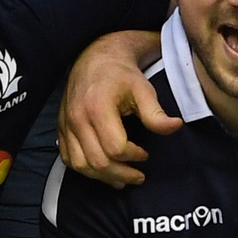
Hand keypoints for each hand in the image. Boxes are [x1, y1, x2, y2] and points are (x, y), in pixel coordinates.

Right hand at [60, 29, 172, 185]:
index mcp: (98, 108)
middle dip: (121, 174)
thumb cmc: (121, 75)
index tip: (145, 154)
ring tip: (121, 179)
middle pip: (97, 161)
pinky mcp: (61, 128)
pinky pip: (68, 159)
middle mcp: (77, 119)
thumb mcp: (143, 89)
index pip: (115, 148)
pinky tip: (101, 171)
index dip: (133, 157)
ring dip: (102, 177)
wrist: (96, 58)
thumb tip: (176, 127)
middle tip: (139, 176)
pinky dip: (84, 170)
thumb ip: (156, 113)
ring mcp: (66, 125)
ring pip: (80, 165)